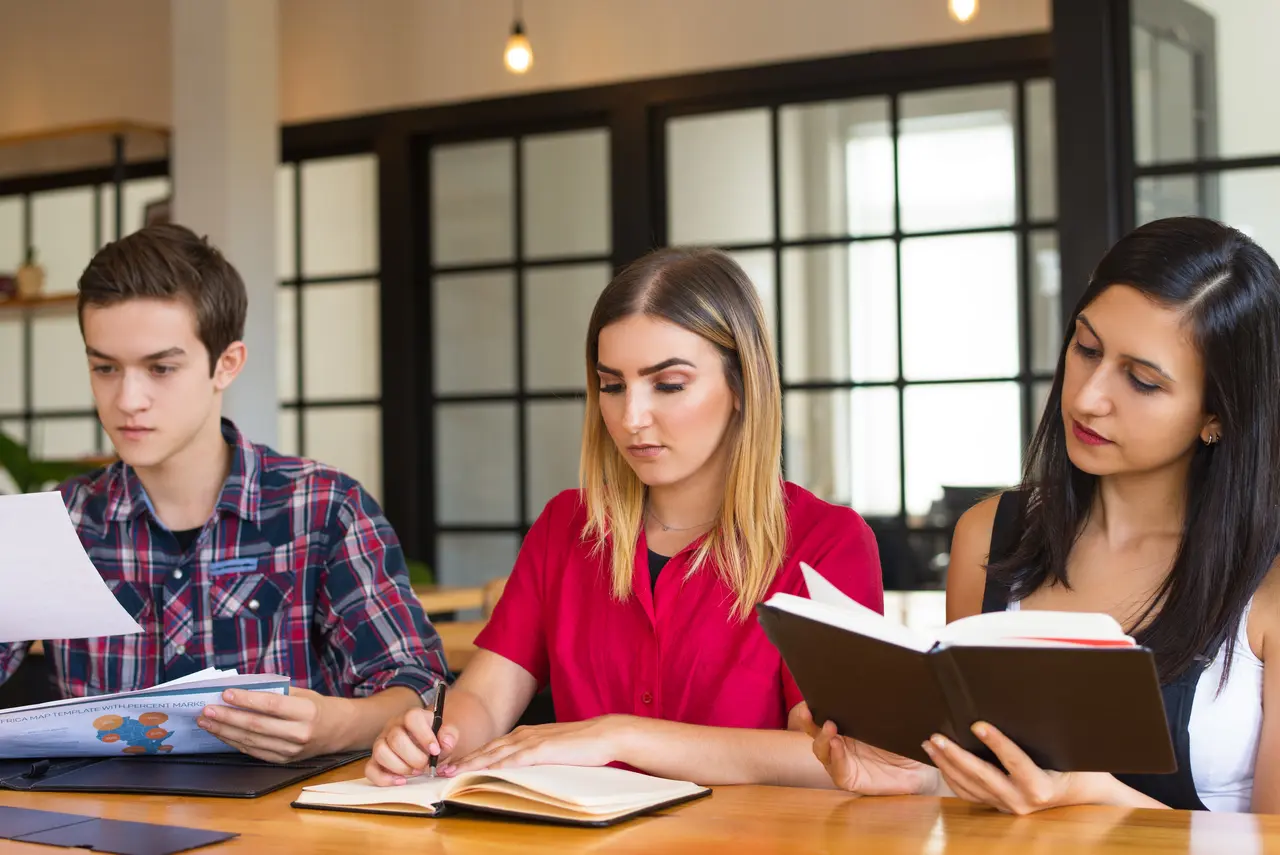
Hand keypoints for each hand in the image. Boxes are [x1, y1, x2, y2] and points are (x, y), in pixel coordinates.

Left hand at [198, 687, 351, 763]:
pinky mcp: (283, 761)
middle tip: (207, 710)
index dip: (246, 700)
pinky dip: (234, 742)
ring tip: (207, 722)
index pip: (271, 705)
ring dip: (225, 731)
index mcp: (307, 712)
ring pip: (251, 741)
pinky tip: (221, 733)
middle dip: (227, 717)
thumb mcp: (304, 694)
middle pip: (256, 725)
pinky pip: (253, 751)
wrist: (340, 731)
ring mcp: (290, 751)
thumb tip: (242, 689)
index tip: (225, 693)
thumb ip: (276, 692)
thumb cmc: (318, 707)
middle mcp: (299, 733)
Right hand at [366, 707, 457, 786]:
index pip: (412, 717)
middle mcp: (393, 727)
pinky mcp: (375, 760)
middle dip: (414, 757)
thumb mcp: (445, 736)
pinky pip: (370, 769)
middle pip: (396, 738)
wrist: (425, 747)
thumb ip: (449, 736)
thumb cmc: (434, 741)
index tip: (435, 751)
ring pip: (380, 752)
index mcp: (412, 717)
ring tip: (415, 772)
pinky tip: (401, 781)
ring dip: (400, 767)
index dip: (424, 735)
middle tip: (426, 765)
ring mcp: (381, 742)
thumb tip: (446, 743)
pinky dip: (384, 778)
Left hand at [439, 716, 628, 776]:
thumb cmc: (582, 744)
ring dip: (472, 763)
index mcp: (527, 735)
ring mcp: (532, 741)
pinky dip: (497, 765)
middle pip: (488, 749)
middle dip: (464, 760)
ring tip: (454, 773)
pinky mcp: (542, 749)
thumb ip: (536, 755)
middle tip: (443, 770)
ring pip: (495, 753)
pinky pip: (515, 759)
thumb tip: (521, 768)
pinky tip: (484, 771)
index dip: (472, 756)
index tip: (455, 766)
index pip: (493, 747)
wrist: (603, 734)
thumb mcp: (552, 749)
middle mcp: (524, 735)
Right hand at [797, 705, 937, 795]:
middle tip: (808, 711)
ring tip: (830, 727)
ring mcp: (842, 760)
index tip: (809, 696)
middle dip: (807, 720)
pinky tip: (838, 746)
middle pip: (814, 731)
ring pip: (821, 750)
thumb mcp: (892, 717)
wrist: (923, 763)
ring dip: (823, 739)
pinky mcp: (849, 779)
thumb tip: (872, 680)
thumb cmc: (906, 737)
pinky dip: (836, 758)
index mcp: (845, 724)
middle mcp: (839, 741)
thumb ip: (879, 703)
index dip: (811, 706)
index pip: (821, 713)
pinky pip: (837, 770)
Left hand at [922, 722, 1111, 813]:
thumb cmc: (1077, 767)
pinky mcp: (998, 807)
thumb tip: (1021, 701)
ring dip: (947, 764)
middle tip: (937, 736)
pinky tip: (939, 760)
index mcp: (1040, 787)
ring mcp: (1008, 806)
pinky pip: (969, 794)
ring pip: (970, 786)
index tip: (977, 724)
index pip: (1015, 761)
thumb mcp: (1067, 751)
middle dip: (956, 756)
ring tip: (931, 744)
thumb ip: (1045, 735)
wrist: (1083, 797)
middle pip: (982, 776)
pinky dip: (951, 776)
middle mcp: (1022, 801)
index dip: (996, 742)